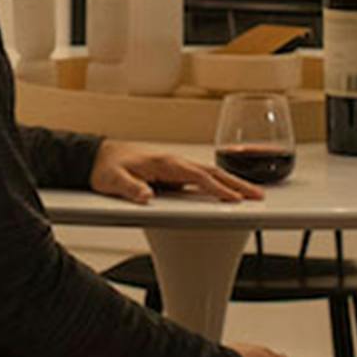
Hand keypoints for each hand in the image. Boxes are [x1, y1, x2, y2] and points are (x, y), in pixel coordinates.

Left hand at [90, 141, 262, 204]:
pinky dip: (219, 184)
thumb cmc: (106, 167)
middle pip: (213, 171)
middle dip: (237, 184)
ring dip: (232, 183)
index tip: (234, 199)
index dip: (217, 188)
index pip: (197, 176)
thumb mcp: (113, 180)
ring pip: (210, 173)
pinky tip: (228, 193)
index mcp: (164, 162)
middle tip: (258, 196)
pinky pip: (202, 178)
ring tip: (251, 195)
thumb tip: (146, 195)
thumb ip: (130, 188)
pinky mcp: (174, 174)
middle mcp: (174, 162)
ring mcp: (175, 168)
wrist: (98, 157)